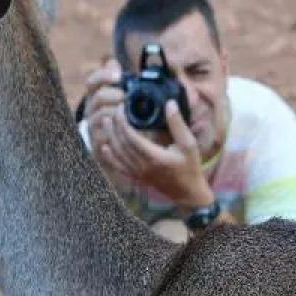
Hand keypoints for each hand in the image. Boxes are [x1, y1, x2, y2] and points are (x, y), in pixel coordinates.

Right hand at [83, 59, 125, 175]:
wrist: (117, 148)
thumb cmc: (121, 118)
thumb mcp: (121, 98)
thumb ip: (117, 81)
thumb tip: (112, 62)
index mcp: (96, 96)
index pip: (92, 81)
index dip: (104, 75)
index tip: (118, 75)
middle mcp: (91, 110)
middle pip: (98, 97)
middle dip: (114, 95)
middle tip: (126, 97)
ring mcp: (92, 127)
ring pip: (100, 116)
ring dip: (115, 113)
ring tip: (129, 114)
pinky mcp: (95, 144)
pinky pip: (102, 137)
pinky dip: (113, 133)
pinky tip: (124, 132)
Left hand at [96, 100, 213, 208]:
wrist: (188, 192)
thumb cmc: (190, 167)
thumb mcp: (189, 144)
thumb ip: (178, 124)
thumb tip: (169, 103)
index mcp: (155, 157)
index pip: (131, 137)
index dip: (123, 122)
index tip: (122, 108)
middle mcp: (143, 166)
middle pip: (121, 144)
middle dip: (115, 126)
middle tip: (113, 111)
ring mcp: (138, 173)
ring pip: (117, 154)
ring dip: (110, 138)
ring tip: (107, 122)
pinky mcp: (137, 178)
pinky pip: (119, 167)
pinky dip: (110, 157)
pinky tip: (104, 147)